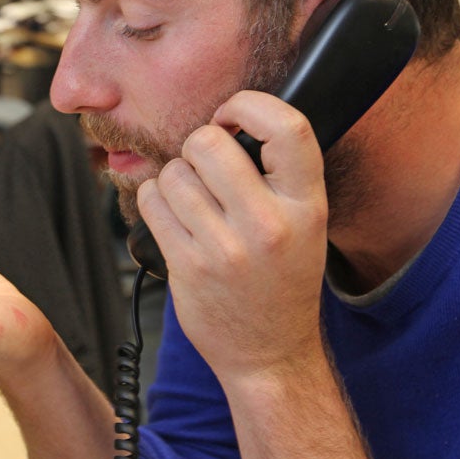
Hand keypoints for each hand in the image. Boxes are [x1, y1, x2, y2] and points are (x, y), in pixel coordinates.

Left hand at [137, 90, 329, 378]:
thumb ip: (278, 171)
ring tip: (195, 201)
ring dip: (176, 177)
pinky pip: (153, 201)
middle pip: (209, 142)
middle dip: (200, 144)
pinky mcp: (188, 266)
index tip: (232, 115)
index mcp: (306, 205)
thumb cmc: (283, 278)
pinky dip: (156, 199)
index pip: (288, 127)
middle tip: (208, 167)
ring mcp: (225, 248)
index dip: (250, 105)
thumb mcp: (306, 221)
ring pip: (174, 172)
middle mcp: (268, 224)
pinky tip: (176, 216)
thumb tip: (230, 117)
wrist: (270, 353)